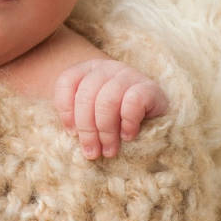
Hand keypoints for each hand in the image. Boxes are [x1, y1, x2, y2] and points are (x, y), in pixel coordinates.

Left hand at [54, 57, 170, 158]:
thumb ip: (79, 121)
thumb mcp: (92, 118)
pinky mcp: (149, 88)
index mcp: (88, 70)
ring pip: (107, 100)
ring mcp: (129, 75)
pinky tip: (128, 136)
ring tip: (109, 150)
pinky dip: (127, 122)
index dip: (65, 110)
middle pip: (86, 95)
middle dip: (87, 129)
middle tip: (92, 152)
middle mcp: (107, 68)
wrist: (155, 119)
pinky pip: (133, 102)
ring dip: (106, 131)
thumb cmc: (115, 121)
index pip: (67, 82)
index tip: (71, 133)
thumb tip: (73, 138)